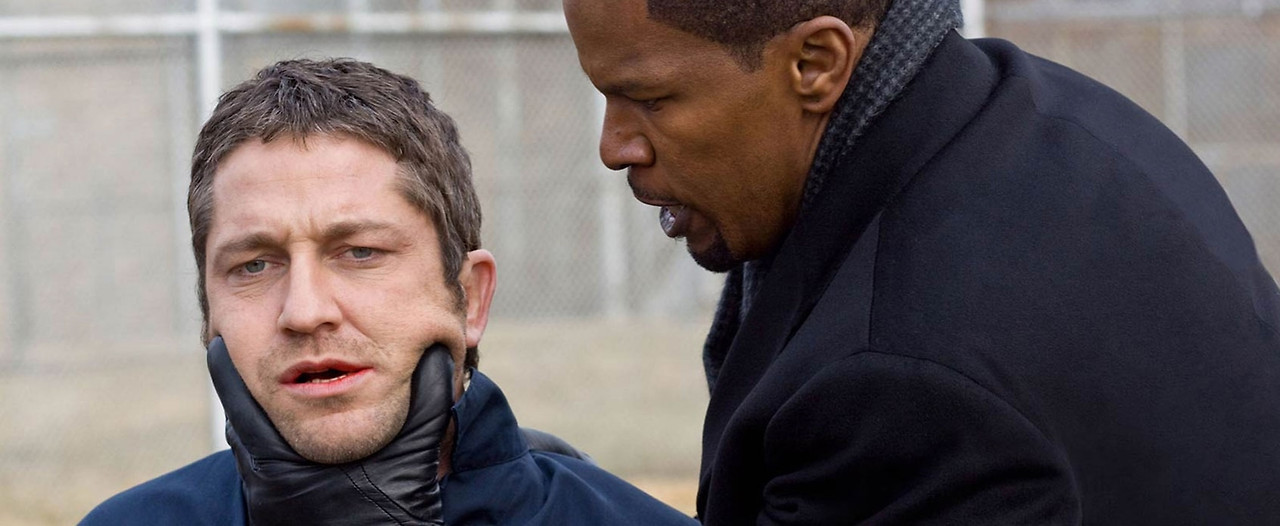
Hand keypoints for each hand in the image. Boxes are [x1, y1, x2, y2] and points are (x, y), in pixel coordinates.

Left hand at [207, 337, 453, 524]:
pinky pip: (265, 473)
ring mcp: (270, 506)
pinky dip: (274, 450)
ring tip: (275, 396)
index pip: (242, 407)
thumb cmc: (391, 522)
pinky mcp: (280, 517)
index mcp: (281, 467)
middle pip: (242, 428)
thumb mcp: (413, 459)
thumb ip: (426, 405)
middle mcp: (266, 487)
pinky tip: (300, 442)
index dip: (229, 373)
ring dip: (261, 423)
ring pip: (253, 453)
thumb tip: (436, 356)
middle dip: (246, 394)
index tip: (219, 344)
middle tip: (250, 360)